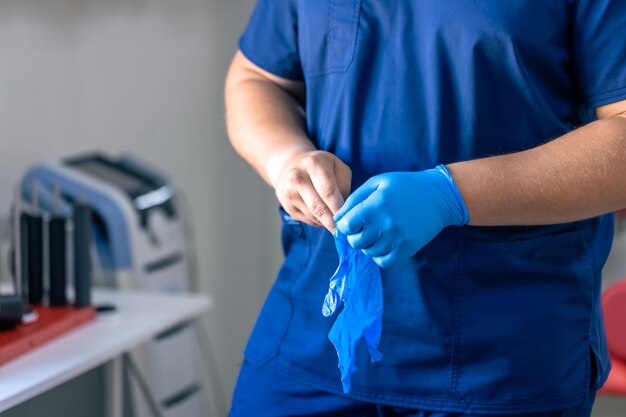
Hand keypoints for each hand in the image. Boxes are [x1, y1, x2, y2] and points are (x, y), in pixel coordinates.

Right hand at [272, 150, 351, 230]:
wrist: (290, 164)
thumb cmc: (320, 166)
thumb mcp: (337, 166)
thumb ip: (344, 185)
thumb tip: (345, 210)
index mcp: (314, 164)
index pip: (328, 191)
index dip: (339, 208)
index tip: (348, 220)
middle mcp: (298, 177)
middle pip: (319, 207)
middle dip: (333, 222)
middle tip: (344, 231)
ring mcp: (289, 192)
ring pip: (313, 216)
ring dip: (326, 222)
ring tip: (335, 220)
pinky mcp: (286, 205)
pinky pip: (307, 220)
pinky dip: (318, 221)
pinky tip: (322, 216)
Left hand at [334, 165, 468, 267]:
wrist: (438, 195)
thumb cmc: (404, 185)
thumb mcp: (377, 183)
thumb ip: (354, 199)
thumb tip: (338, 218)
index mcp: (374, 205)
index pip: (346, 226)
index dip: (346, 225)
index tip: (353, 222)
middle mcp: (384, 224)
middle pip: (355, 242)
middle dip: (355, 236)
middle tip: (364, 229)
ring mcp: (397, 238)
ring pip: (369, 253)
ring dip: (368, 245)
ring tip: (377, 234)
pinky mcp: (408, 248)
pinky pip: (384, 262)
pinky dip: (380, 256)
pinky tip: (385, 244)